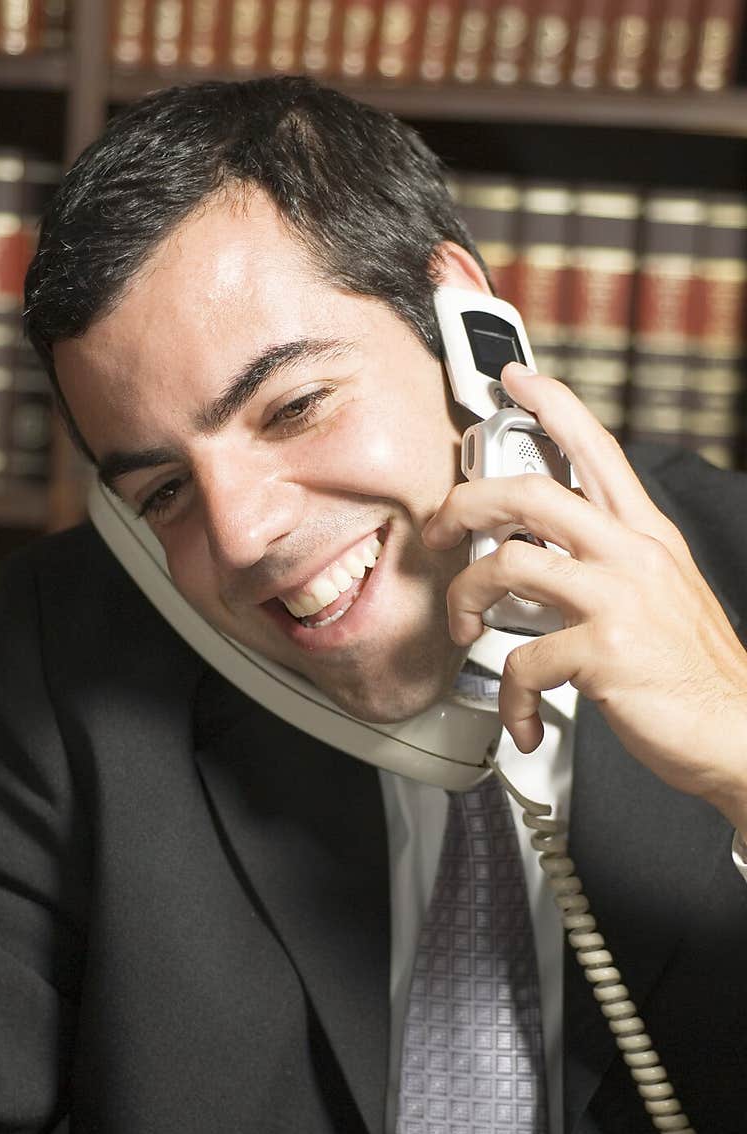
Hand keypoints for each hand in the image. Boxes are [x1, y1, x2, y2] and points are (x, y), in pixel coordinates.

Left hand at [423, 363, 746, 836]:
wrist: (738, 733)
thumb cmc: (692, 673)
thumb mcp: (660, 596)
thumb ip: (607, 566)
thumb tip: (538, 560)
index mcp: (646, 536)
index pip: (597, 449)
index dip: (552, 405)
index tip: (514, 379)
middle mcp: (632, 555)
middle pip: (529, 494)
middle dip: (464, 504)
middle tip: (438, 528)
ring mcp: (618, 599)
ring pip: (506, 565)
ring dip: (465, 599)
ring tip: (465, 628)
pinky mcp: (603, 650)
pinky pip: (522, 661)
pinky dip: (511, 697)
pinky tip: (524, 717)